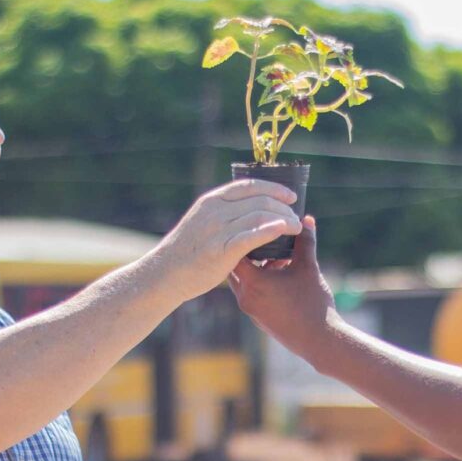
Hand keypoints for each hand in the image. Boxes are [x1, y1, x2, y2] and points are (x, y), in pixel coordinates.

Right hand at [155, 179, 301, 300]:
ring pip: (259, 216)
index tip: (291, 196)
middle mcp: (215, 211)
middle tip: (296, 218)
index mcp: (212, 201)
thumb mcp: (201, 223)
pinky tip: (283, 231)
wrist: (164, 274)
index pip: (249, 186)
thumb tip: (249, 211)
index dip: (274, 188)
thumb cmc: (186, 252)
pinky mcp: (221, 250)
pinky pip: (251, 236)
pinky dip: (270, 230)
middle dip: (283, 207)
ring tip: (296, 228)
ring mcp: (217, 230)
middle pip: (259, 200)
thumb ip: (222, 215)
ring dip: (283, 219)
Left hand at [227, 216, 337, 362]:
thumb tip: (306, 219)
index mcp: (253, 282)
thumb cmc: (312, 303)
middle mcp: (245, 296)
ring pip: (244, 281)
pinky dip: (260, 282)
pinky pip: (251, 293)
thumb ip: (305, 241)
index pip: (236, 251)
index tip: (255, 226)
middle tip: (264, 237)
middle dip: (249, 251)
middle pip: (236, 265)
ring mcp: (250, 310)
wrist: (319, 340)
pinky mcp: (258, 318)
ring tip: (279, 257)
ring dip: (257, 267)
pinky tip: (282, 275)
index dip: (244, 236)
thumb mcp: (308, 267)